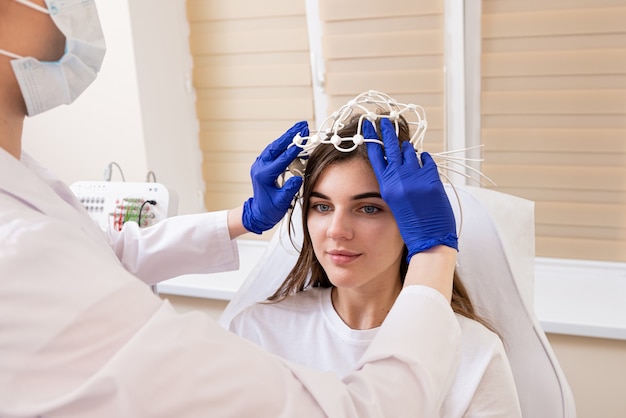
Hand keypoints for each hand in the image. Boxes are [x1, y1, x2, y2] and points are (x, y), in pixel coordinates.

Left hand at [242, 121, 307, 233]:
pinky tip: (295, 142)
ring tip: (300, 129)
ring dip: (287, 137)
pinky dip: (284, 145)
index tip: (303, 140)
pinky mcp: (264, 165)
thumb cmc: (269, 209)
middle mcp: (260, 167)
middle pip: (276, 147)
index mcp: (263, 175)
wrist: (258, 213)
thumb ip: (290, 189)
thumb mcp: (282, 202)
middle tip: (302, 126)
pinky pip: (275, 151)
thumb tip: (298, 177)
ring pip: (275, 146)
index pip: (281, 159)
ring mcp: (260, 164)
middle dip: (290, 135)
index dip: (293, 149)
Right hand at [365, 119, 456, 260]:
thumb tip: (399, 169)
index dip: (373, 139)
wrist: (429, 240)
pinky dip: (424, 158)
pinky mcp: (433, 179)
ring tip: (403, 140)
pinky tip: (423, 156)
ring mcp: (417, 177)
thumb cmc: (411, 228)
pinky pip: (427, 161)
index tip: (370, 126)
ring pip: (410, 152)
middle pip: (392, 147)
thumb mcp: (395, 205)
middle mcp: (400, 179)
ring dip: (407, 146)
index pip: (376, 156)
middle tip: (384, 118)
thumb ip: (395, 186)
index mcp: (387, 186)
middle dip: (387, 131)